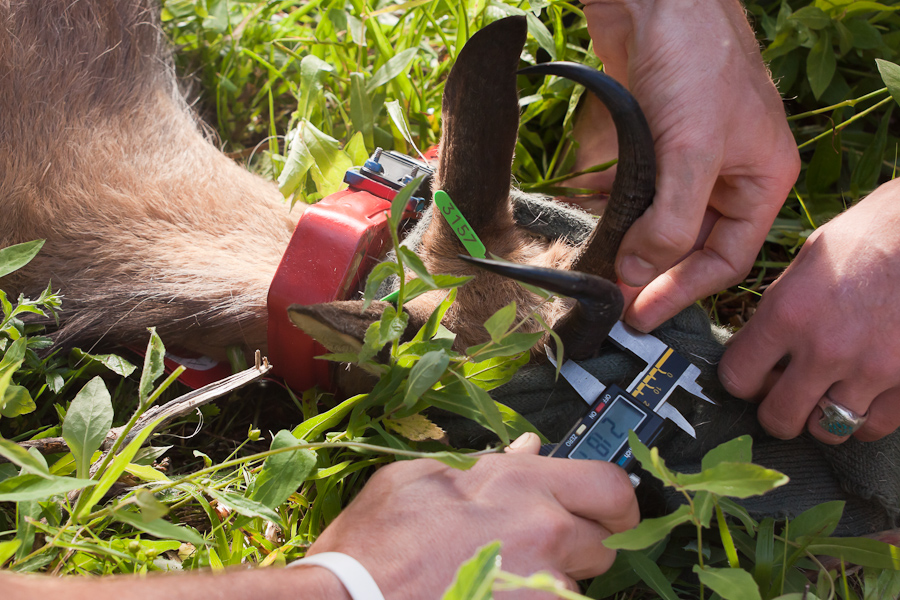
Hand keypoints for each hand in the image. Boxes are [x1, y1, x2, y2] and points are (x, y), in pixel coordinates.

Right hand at [307, 432, 639, 597]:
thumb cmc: (374, 547)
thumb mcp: (419, 480)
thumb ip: (487, 465)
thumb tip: (528, 450)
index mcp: (519, 483)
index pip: (609, 485)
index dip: (615, 503)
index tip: (608, 513)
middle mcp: (543, 531)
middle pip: (607, 542)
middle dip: (585, 548)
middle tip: (549, 551)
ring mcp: (541, 584)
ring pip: (576, 587)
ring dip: (551, 584)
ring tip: (499, 581)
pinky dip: (530, 598)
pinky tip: (489, 595)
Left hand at [576, 0, 799, 330]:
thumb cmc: (696, 62)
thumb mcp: (691, 151)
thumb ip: (670, 221)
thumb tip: (639, 272)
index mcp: (759, 181)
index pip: (725, 258)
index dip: (682, 290)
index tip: (640, 313)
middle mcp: (724, 175)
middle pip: (686, 245)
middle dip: (647, 270)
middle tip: (609, 297)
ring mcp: (683, 159)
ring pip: (653, 220)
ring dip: (624, 242)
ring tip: (592, 268)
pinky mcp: (647, 142)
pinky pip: (628, 189)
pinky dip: (607, 205)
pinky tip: (584, 221)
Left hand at [719, 179, 899, 443]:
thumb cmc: (878, 232)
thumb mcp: (813, 257)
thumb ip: (785, 305)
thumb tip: (766, 342)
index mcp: (789, 312)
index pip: (738, 375)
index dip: (742, 380)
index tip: (754, 375)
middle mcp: (825, 349)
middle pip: (779, 417)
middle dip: (777, 411)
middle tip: (787, 396)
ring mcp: (871, 371)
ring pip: (828, 430)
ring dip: (823, 418)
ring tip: (829, 395)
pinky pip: (876, 426)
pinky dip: (867, 418)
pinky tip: (867, 395)